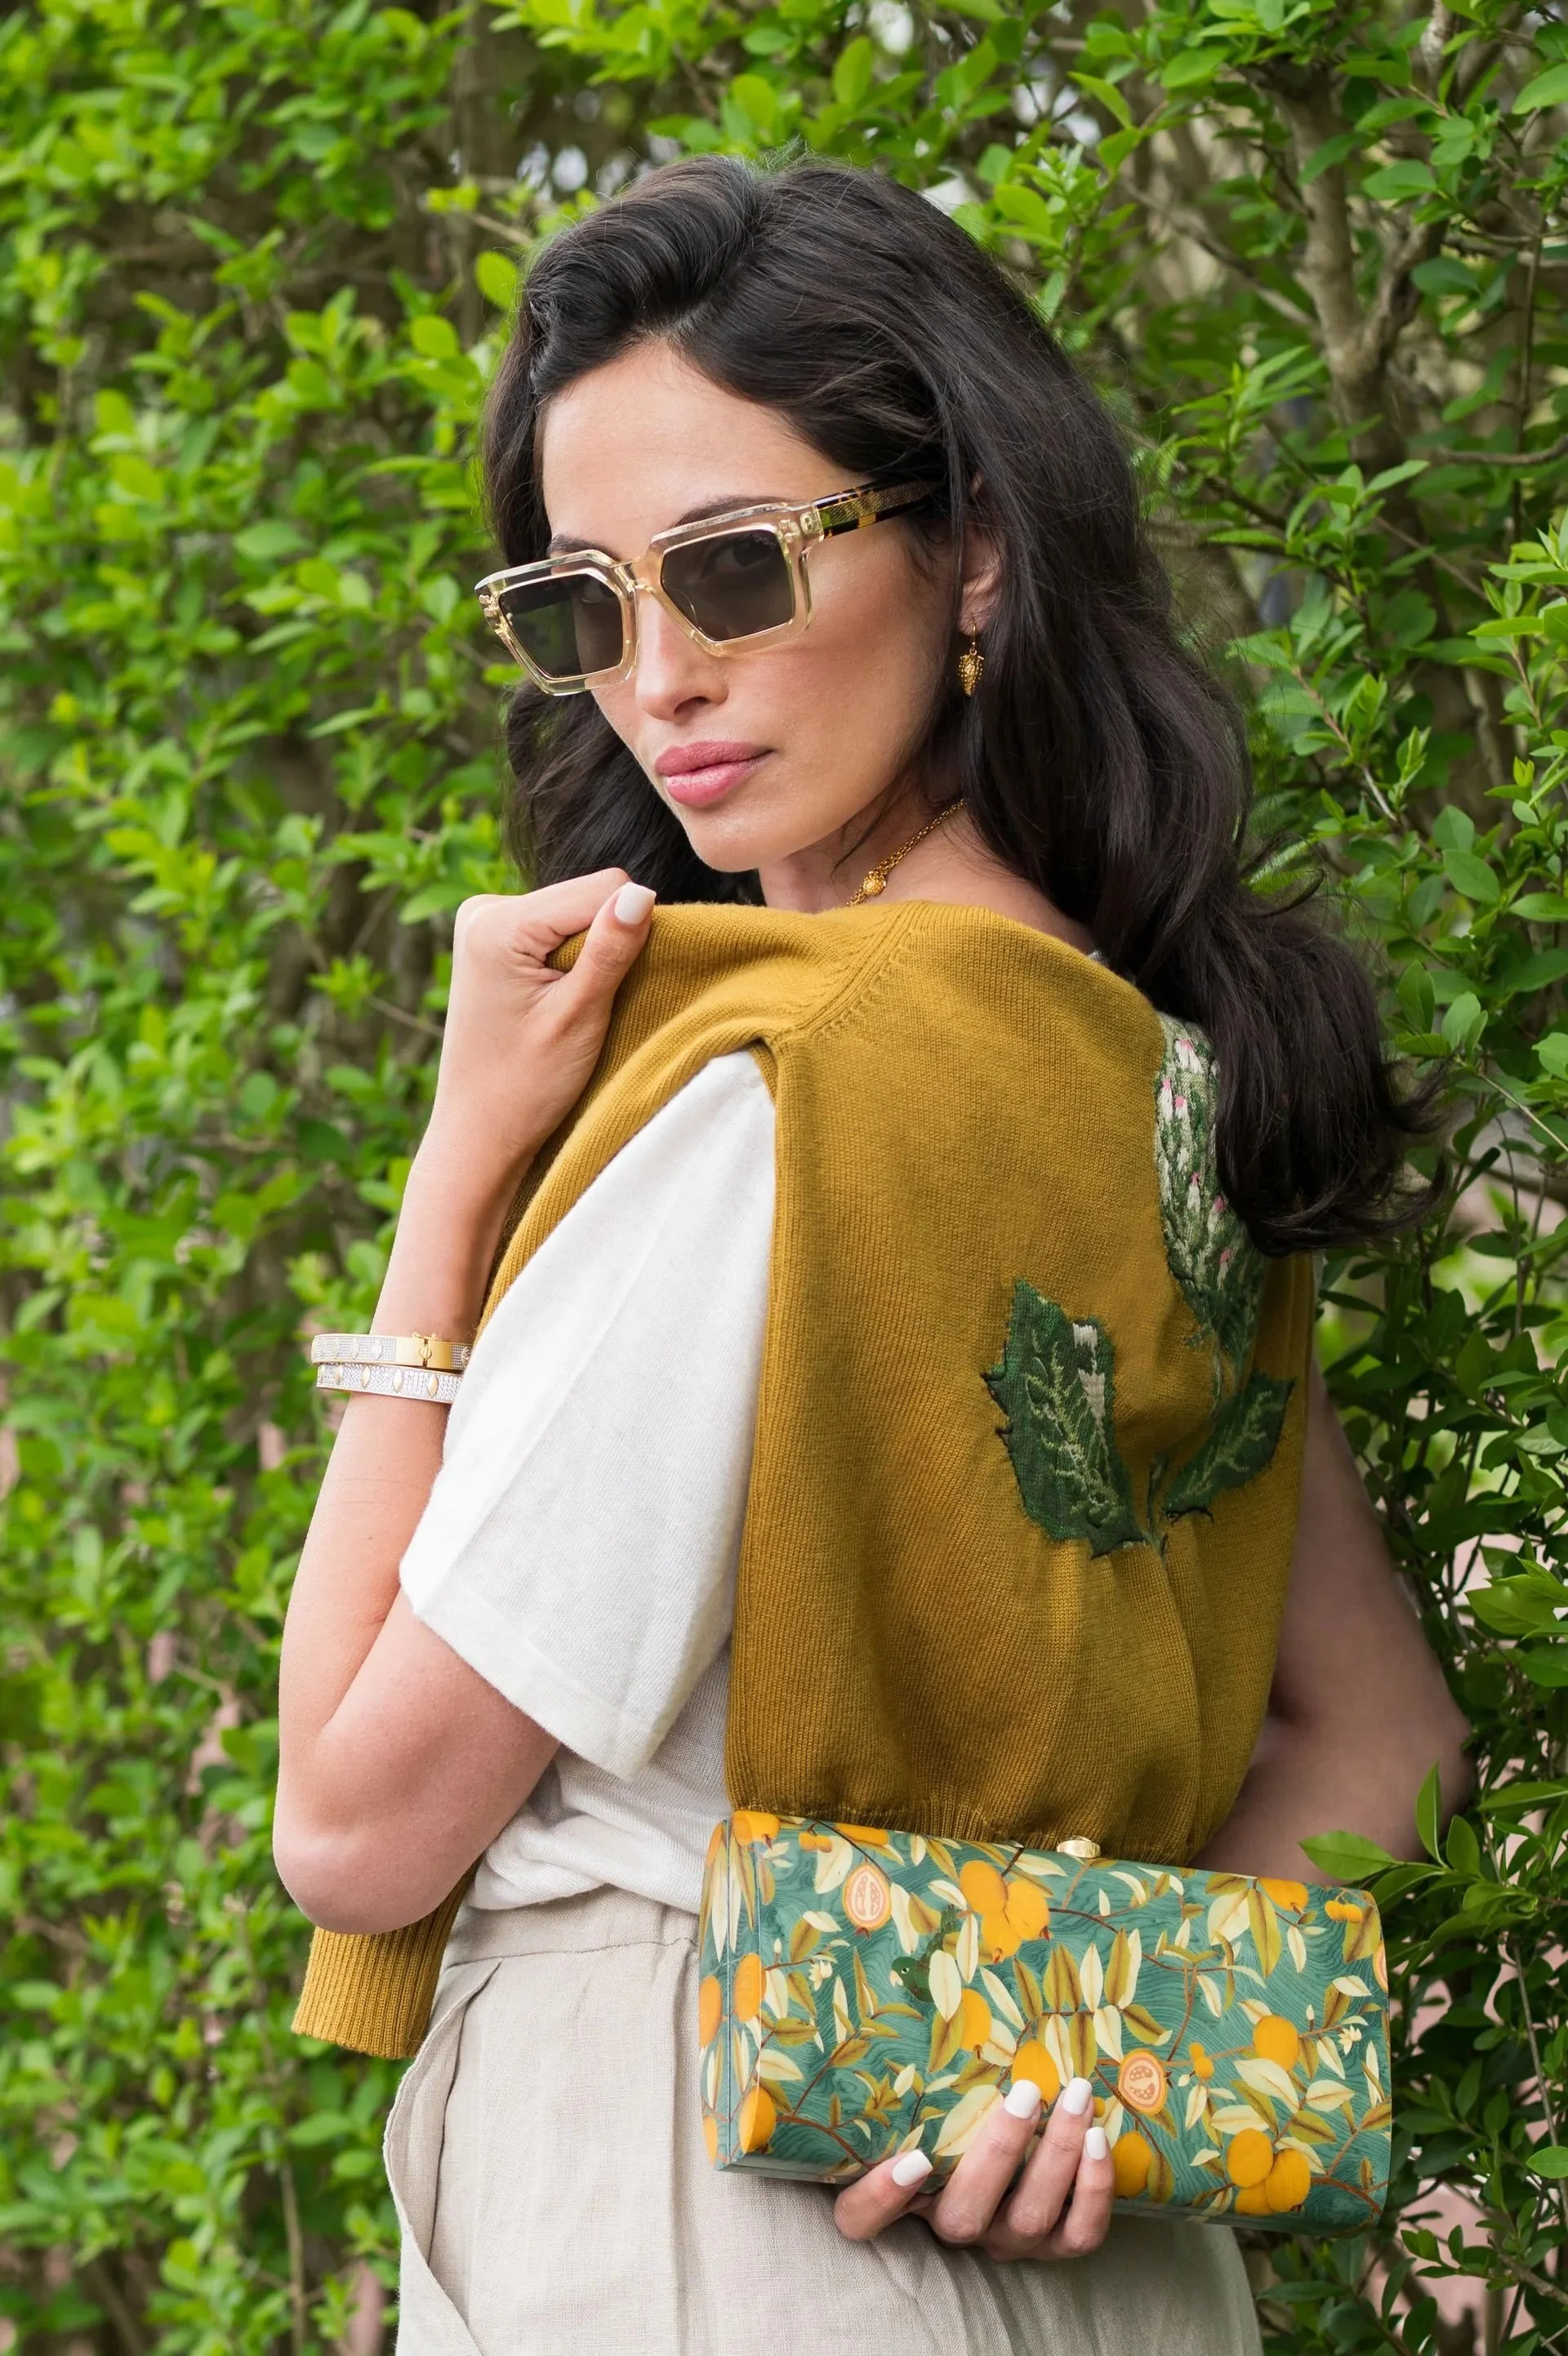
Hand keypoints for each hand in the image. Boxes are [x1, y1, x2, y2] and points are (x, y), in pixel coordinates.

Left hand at [419, 869, 655, 1204]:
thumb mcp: (579, 1016)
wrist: (479, 1132)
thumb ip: (611, 949)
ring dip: (585, 955)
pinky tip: (550, 1002)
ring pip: (575, 912)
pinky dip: (567, 961)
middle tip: (579, 1006)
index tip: (605, 990)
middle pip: (587, 897)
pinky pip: (555, 928)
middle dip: (601, 945)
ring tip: (562, 1009)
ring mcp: (483, 921)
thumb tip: (643, 893)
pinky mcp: (491, 938)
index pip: (604, 889)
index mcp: (498, 923)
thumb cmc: (526, 1086)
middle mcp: (483, 909)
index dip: (626, 934)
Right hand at [832, 2076, 1114, 2261]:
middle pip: (964, 2215)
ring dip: (1057, 2154)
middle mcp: (952, 2225)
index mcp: (906, 2195)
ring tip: (1077, 2095)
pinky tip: (1098, 2138)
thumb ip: (915, 2069)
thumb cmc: (958, 2108)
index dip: (880, 2201)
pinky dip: (1094, 2189)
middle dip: (1000, 2153)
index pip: (861, 2220)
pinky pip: (1080, 2235)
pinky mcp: (1056, 2247)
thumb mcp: (929, 2096)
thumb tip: (916, 1992)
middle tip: (1027, 2091)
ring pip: (1029, 2218)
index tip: (913, 2160)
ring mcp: (1005, 2240)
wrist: (1023, 2159)